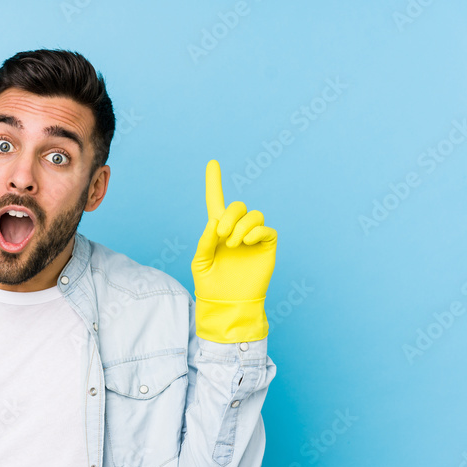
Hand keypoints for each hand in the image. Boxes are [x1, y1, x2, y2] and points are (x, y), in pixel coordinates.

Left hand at [191, 159, 276, 342]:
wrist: (227, 303)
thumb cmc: (211, 284)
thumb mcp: (200, 262)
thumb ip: (205, 240)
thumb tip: (215, 221)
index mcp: (217, 230)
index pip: (215, 201)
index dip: (213, 182)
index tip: (212, 163)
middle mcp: (236, 230)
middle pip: (237, 206)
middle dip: (229, 216)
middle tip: (222, 236)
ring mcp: (252, 237)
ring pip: (253, 214)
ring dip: (241, 226)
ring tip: (234, 244)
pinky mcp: (266, 246)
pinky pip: (265, 229)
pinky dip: (255, 232)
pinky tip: (246, 243)